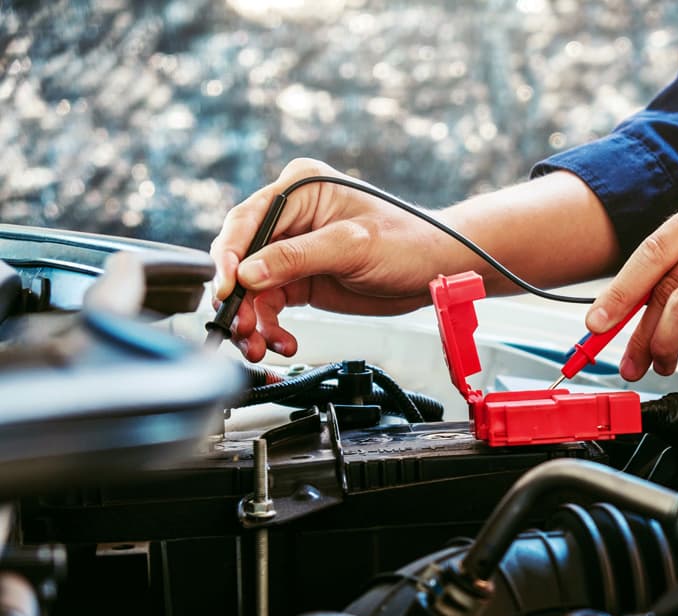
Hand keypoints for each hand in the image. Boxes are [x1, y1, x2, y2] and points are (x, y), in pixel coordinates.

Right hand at [210, 158, 452, 360]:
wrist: (434, 269)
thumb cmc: (407, 240)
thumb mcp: (352, 246)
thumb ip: (296, 258)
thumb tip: (246, 274)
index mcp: (299, 188)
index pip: (246, 221)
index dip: (227, 257)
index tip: (225, 290)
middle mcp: (290, 216)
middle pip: (241, 257)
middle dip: (239, 297)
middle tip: (242, 328)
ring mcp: (292, 249)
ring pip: (251, 287)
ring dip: (252, 320)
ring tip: (260, 346)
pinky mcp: (299, 278)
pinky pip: (270, 304)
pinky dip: (270, 327)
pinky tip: (283, 342)